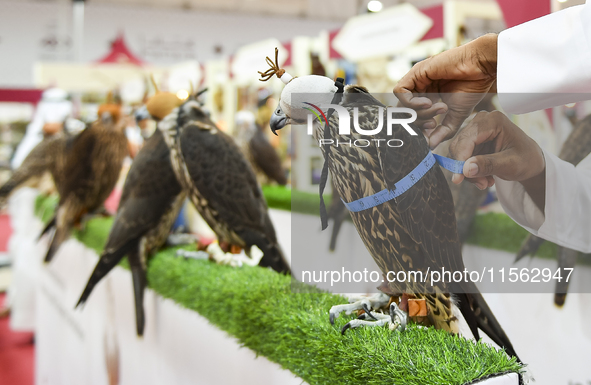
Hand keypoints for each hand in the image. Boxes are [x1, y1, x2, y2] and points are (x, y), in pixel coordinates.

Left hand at [394, 34, 497, 148]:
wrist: (481, 67)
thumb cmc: (472, 87)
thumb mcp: (456, 115)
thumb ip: (442, 131)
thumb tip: (430, 146)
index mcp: (427, 98)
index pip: (411, 118)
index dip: (418, 129)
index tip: (432, 131)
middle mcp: (419, 90)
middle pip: (404, 113)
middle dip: (417, 123)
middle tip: (433, 124)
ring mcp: (416, 81)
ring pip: (402, 104)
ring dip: (418, 112)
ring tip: (439, 109)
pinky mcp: (415, 73)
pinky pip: (400, 91)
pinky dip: (411, 102)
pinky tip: (428, 103)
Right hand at [448, 111, 545, 209]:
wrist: (531, 161)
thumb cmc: (526, 159)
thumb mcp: (510, 164)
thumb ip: (488, 165)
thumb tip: (465, 169)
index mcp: (494, 121)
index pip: (468, 139)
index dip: (460, 159)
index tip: (458, 179)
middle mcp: (481, 121)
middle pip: (460, 145)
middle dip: (465, 167)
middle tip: (481, 184)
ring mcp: (476, 131)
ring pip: (458, 154)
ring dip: (468, 172)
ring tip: (486, 182)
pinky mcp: (472, 141)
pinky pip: (462, 158)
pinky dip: (470, 171)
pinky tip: (484, 177)